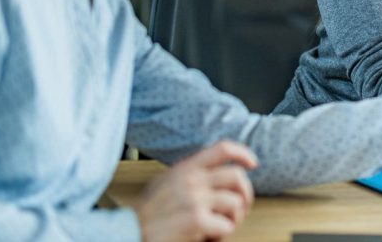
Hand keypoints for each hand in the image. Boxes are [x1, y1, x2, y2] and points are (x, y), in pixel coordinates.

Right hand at [134, 140, 257, 241]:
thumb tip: (215, 175)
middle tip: (238, 211)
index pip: (222, 148)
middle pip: (237, 177)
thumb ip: (188, 175)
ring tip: (219, 228)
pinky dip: (222, 235)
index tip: (253, 164)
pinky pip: (226, 226)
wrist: (128, 232)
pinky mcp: (197, 220)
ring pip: (236, 204)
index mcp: (185, 168)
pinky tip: (208, 237)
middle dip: (245, 196)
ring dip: (232, 220)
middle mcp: (191, 179)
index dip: (243, 153)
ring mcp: (195, 198)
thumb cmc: (146, 214)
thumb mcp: (165, 182)